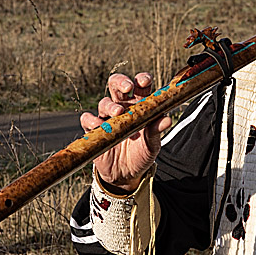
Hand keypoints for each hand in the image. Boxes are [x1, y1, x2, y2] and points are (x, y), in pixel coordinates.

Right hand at [80, 72, 171, 193]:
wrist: (127, 175)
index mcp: (139, 105)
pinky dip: (91, 120)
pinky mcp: (94, 130)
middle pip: (117, 85)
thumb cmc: (142, 154)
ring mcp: (107, 118)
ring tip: (118, 113)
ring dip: (110, 105)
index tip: (144, 80)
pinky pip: (87, 119)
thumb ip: (157, 130)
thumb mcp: (153, 144)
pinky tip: (98, 124)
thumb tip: (167, 119)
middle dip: (121, 82)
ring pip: (104, 102)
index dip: (141, 79)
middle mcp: (123, 107)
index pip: (140, 85)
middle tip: (128, 87)